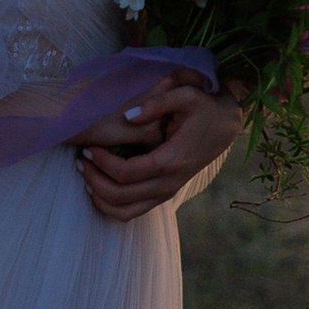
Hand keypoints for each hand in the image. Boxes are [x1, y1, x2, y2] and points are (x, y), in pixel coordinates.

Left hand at [76, 78, 241, 221]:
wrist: (226, 124)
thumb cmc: (204, 107)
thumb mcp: (185, 95)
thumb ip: (155, 104)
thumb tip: (127, 116)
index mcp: (171, 160)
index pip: (126, 173)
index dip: (102, 163)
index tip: (89, 148)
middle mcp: (169, 183)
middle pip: (120, 196)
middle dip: (94, 179)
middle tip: (81, 160)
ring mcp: (168, 192)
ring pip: (125, 212)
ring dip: (100, 198)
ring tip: (86, 175)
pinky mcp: (165, 194)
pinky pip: (133, 212)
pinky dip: (112, 207)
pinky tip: (99, 188)